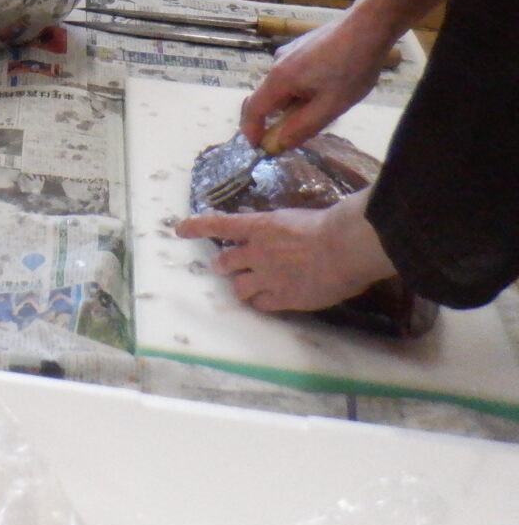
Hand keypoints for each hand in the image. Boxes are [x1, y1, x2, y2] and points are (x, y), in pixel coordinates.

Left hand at [175, 189, 397, 313]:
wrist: (345, 247)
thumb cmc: (328, 226)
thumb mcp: (294, 219)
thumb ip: (278, 230)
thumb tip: (277, 235)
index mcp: (259, 227)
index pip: (218, 224)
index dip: (197, 227)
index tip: (180, 229)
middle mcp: (256, 252)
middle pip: (224, 262)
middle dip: (223, 265)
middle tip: (225, 267)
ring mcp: (267, 276)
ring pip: (238, 287)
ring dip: (241, 286)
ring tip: (250, 287)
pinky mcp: (282, 298)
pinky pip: (261, 304)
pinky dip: (262, 301)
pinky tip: (270, 300)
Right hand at [238, 13, 398, 151]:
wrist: (369, 26)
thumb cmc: (351, 67)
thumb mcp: (331, 106)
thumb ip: (303, 127)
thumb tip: (279, 143)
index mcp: (279, 79)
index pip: (255, 110)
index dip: (252, 130)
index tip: (258, 148)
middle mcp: (277, 63)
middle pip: (271, 97)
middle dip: (284, 116)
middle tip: (312, 124)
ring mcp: (289, 51)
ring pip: (286, 85)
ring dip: (299, 99)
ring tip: (331, 100)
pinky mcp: (302, 45)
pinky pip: (296, 72)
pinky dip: (306, 85)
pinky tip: (332, 82)